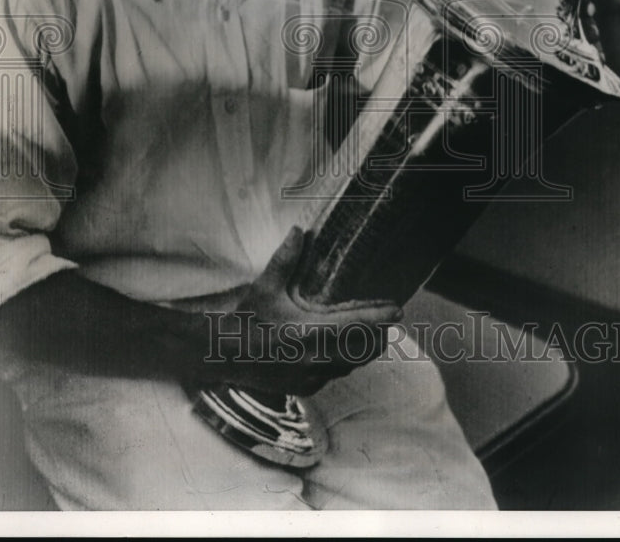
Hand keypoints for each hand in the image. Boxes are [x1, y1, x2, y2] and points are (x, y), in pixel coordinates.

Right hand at [204, 227, 400, 395]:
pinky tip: (341, 351)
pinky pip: (334, 375)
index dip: (379, 318)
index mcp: (309, 334)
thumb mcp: (265, 287)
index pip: (356, 326)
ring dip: (363, 350)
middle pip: (362, 350)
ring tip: (373, 334)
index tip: (397, 309)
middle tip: (389, 320)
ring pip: (350, 365)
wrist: (221, 357)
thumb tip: (299, 231)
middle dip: (379, 335)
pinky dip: (343, 362)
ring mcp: (310, 378)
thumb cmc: (244, 320)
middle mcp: (315, 360)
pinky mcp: (304, 388)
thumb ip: (285, 259)